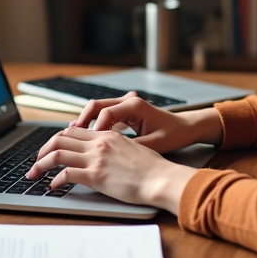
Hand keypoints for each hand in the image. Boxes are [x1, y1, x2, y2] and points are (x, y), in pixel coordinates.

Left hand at [26, 127, 195, 212]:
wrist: (161, 178)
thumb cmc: (153, 168)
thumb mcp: (135, 148)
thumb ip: (118, 146)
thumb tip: (110, 153)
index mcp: (108, 135)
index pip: (74, 131)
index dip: (58, 139)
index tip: (52, 149)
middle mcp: (99, 143)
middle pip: (60, 138)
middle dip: (43, 150)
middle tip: (36, 161)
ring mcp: (96, 158)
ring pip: (57, 154)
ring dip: (40, 164)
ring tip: (34, 175)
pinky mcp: (96, 176)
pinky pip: (66, 174)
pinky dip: (55, 180)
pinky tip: (53, 186)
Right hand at [68, 92, 222, 153]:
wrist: (187, 128)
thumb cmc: (174, 134)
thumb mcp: (154, 144)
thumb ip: (132, 147)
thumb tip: (112, 155)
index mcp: (135, 105)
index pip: (106, 113)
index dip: (95, 128)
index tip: (91, 144)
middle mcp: (128, 101)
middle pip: (96, 106)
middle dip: (81, 122)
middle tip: (69, 137)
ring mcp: (126, 106)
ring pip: (97, 110)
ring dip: (85, 123)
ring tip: (73, 138)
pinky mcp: (126, 113)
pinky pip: (104, 116)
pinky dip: (94, 125)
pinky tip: (87, 137)